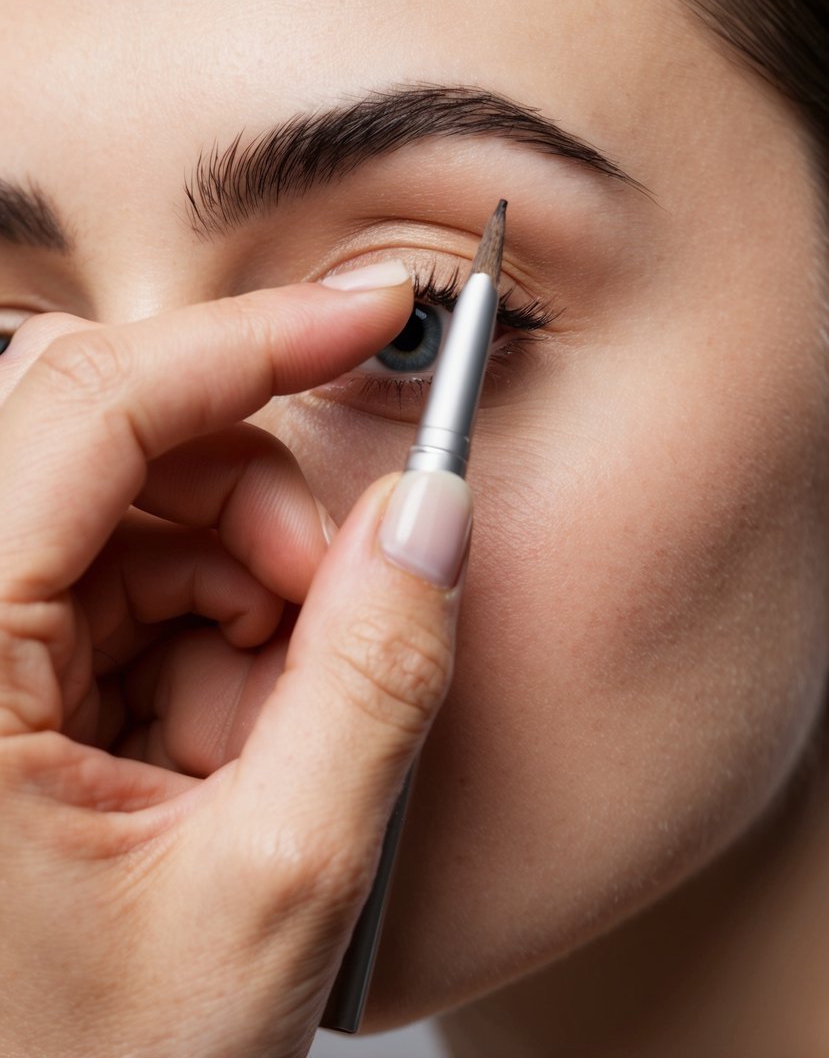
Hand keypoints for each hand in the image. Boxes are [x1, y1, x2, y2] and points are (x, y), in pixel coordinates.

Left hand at [0, 278, 471, 1057]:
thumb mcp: (269, 894)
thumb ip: (371, 686)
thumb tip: (431, 519)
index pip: (93, 405)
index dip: (250, 339)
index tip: (366, 315)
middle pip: (115, 443)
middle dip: (258, 503)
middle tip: (340, 605)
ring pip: (134, 516)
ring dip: (241, 591)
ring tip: (266, 735)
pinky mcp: (3, 675)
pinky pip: (126, 588)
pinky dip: (210, 638)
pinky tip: (226, 745)